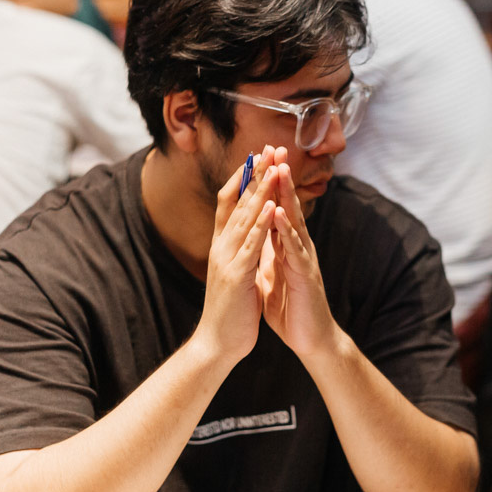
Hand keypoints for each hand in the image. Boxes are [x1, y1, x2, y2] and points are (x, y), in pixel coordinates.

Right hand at [193, 149, 277, 362]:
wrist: (217, 343)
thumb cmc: (230, 311)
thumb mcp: (235, 273)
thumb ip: (239, 251)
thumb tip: (244, 234)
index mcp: (222, 245)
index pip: (229, 202)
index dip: (243, 178)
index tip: (257, 156)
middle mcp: (221, 246)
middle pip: (237, 201)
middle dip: (254, 174)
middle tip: (268, 147)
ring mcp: (227, 259)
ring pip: (244, 216)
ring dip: (261, 190)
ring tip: (274, 166)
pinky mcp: (237, 275)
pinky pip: (251, 244)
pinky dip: (261, 223)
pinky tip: (272, 205)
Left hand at [256, 154, 338, 360]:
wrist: (310, 340)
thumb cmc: (292, 309)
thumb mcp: (272, 276)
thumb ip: (267, 256)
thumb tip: (256, 241)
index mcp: (286, 246)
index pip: (276, 209)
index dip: (268, 187)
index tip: (259, 160)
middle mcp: (298, 247)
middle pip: (288, 206)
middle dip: (281, 178)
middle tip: (275, 149)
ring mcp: (304, 259)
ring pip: (294, 220)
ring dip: (286, 194)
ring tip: (279, 169)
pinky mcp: (306, 275)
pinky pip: (295, 248)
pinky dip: (286, 230)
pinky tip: (279, 213)